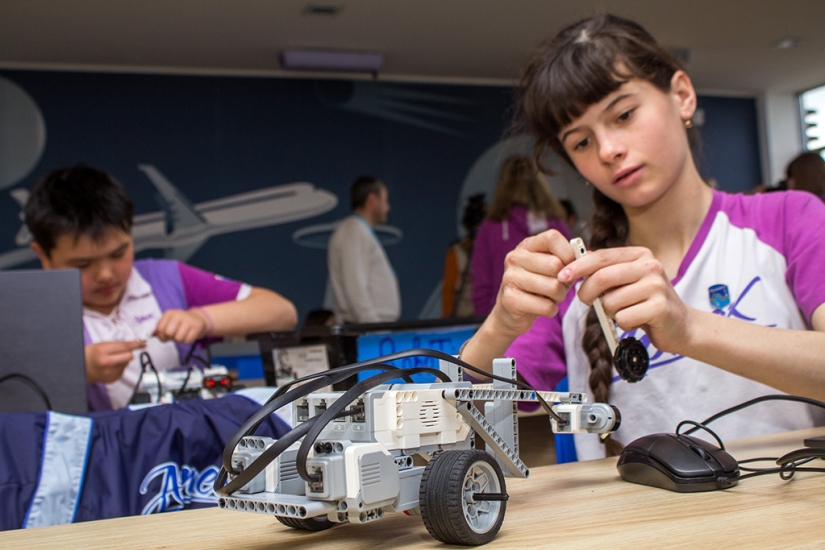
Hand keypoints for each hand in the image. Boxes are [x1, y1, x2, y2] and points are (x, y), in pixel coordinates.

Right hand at [85, 340, 145, 383]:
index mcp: (103, 351)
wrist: (82, 368)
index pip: (125, 346)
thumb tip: (134, 344)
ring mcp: (109, 373)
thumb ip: (117, 345)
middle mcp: (107, 362)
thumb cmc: (92, 354)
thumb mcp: (102, 344)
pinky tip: (111, 367)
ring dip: (123, 361)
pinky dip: (120, 367)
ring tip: (112, 360)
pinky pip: (123, 371)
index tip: (143, 344)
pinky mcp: (112, 379)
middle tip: (121, 352)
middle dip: (128, 353)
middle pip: (129, 356)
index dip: (136, 345)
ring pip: (127, 364)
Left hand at [153, 309, 209, 343]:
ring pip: (178, 338)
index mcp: (169, 313)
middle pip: (168, 332)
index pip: (160, 328)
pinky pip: (187, 340)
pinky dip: (187, 341)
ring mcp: (188, 320)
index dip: (161, 335)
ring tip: (183, 335)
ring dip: (180, 340)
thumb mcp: (169, 323)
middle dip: (170, 337)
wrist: (199, 319)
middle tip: (175, 335)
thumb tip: (154, 334)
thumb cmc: (181, 323)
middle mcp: (178, 314)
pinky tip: (189, 335)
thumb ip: (160, 329)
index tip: (166, 335)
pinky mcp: (197, 326)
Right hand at [489, 229, 576, 337]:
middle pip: (555, 264)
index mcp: (527, 246)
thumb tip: (590, 256)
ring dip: (559, 297)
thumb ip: (569, 261)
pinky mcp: (509, 299)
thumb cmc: (537, 288)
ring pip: (553, 286)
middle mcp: (515, 258)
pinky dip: (551, 310)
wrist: (511, 313)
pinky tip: (543, 308)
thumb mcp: (552, 270)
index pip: (552, 237)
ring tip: (551, 297)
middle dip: (565, 281)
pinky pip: (545, 306)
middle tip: (559, 287)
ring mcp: (510, 277)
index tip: (570, 266)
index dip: (567, 253)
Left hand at [558, 246, 690, 353]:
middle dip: (586, 292)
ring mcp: (657, 286)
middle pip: (602, 277)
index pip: (601, 257)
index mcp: (640, 255)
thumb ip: (606, 271)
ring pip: (610, 301)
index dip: (578, 266)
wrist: (681, 326)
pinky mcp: (660, 307)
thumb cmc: (646, 303)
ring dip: (610, 313)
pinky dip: (623, 324)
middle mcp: (650, 266)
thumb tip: (576, 259)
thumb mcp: (627, 281)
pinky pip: (623, 318)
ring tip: (626, 312)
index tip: (561, 276)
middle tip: (585, 302)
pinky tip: (636, 322)